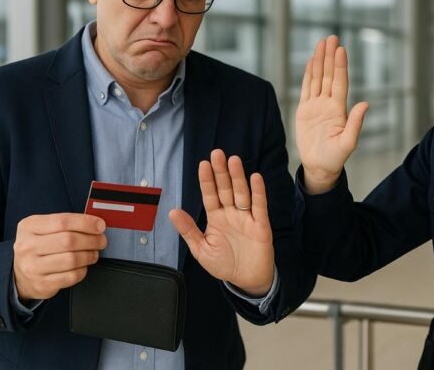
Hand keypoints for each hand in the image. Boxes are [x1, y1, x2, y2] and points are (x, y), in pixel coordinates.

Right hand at [13, 213, 106, 300]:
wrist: (21, 274)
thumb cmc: (39, 247)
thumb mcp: (44, 228)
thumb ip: (67, 223)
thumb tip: (96, 223)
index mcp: (29, 227)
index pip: (63, 221)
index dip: (86, 223)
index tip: (100, 225)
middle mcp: (28, 246)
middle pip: (69, 240)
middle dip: (92, 240)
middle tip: (101, 241)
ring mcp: (33, 267)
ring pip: (72, 259)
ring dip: (89, 255)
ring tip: (93, 253)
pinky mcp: (42, 284)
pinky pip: (72, 276)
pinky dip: (83, 270)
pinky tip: (82, 266)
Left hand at [169, 150, 273, 295]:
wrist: (247, 280)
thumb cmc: (224, 264)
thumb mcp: (201, 250)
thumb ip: (189, 231)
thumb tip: (172, 212)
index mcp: (216, 218)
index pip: (210, 195)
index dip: (207, 180)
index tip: (203, 164)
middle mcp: (231, 213)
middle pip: (225, 189)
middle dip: (221, 172)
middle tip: (217, 153)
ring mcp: (246, 217)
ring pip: (241, 193)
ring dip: (237, 177)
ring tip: (233, 161)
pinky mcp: (261, 224)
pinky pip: (259, 206)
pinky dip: (258, 192)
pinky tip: (255, 178)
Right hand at [295, 35, 367, 193]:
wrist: (319, 167)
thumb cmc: (335, 158)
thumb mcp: (347, 143)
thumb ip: (355, 124)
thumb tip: (366, 104)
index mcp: (339, 110)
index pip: (339, 83)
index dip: (340, 66)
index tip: (341, 50)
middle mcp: (328, 104)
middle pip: (329, 75)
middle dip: (330, 57)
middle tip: (331, 37)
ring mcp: (316, 106)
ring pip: (318, 78)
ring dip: (319, 61)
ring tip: (321, 44)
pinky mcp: (305, 110)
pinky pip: (306, 88)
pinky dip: (308, 74)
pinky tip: (310, 62)